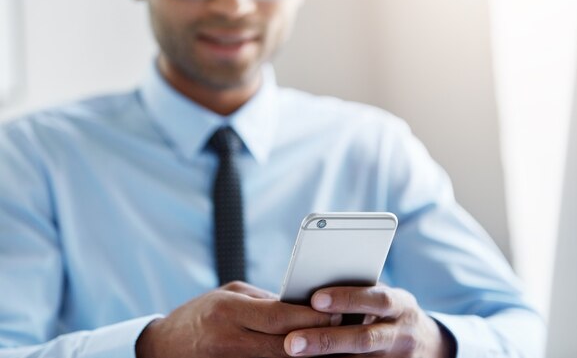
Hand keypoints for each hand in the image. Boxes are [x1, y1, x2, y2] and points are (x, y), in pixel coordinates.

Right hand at [135, 281, 340, 357]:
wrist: (163, 348)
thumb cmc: (200, 314)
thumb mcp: (228, 296)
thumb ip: (264, 301)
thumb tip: (302, 304)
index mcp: (229, 312)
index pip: (280, 317)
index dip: (312, 317)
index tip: (336, 312)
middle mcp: (229, 341)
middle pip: (286, 345)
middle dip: (318, 339)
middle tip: (343, 331)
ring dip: (309, 357)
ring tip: (334, 350)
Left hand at [283, 285, 455, 357]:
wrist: (429, 346)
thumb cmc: (391, 313)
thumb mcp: (385, 297)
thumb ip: (359, 291)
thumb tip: (316, 281)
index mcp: (401, 306)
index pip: (376, 299)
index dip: (347, 298)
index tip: (315, 299)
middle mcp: (401, 335)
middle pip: (363, 339)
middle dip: (326, 340)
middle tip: (292, 342)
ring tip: (294, 356)